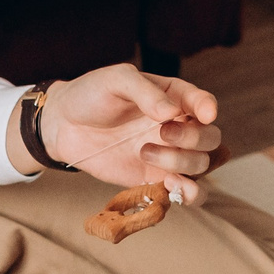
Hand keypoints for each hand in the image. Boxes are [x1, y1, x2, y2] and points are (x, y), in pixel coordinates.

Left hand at [39, 66, 221, 199]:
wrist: (63, 126)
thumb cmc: (91, 94)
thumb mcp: (116, 80)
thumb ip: (146, 92)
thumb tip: (171, 113)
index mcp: (173, 96)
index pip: (203, 103)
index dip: (208, 109)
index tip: (204, 114)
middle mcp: (177, 125)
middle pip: (210, 138)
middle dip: (193, 138)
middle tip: (162, 132)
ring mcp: (168, 154)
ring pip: (201, 165)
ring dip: (181, 162)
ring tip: (144, 152)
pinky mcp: (155, 178)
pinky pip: (187, 191)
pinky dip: (189, 193)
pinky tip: (171, 185)